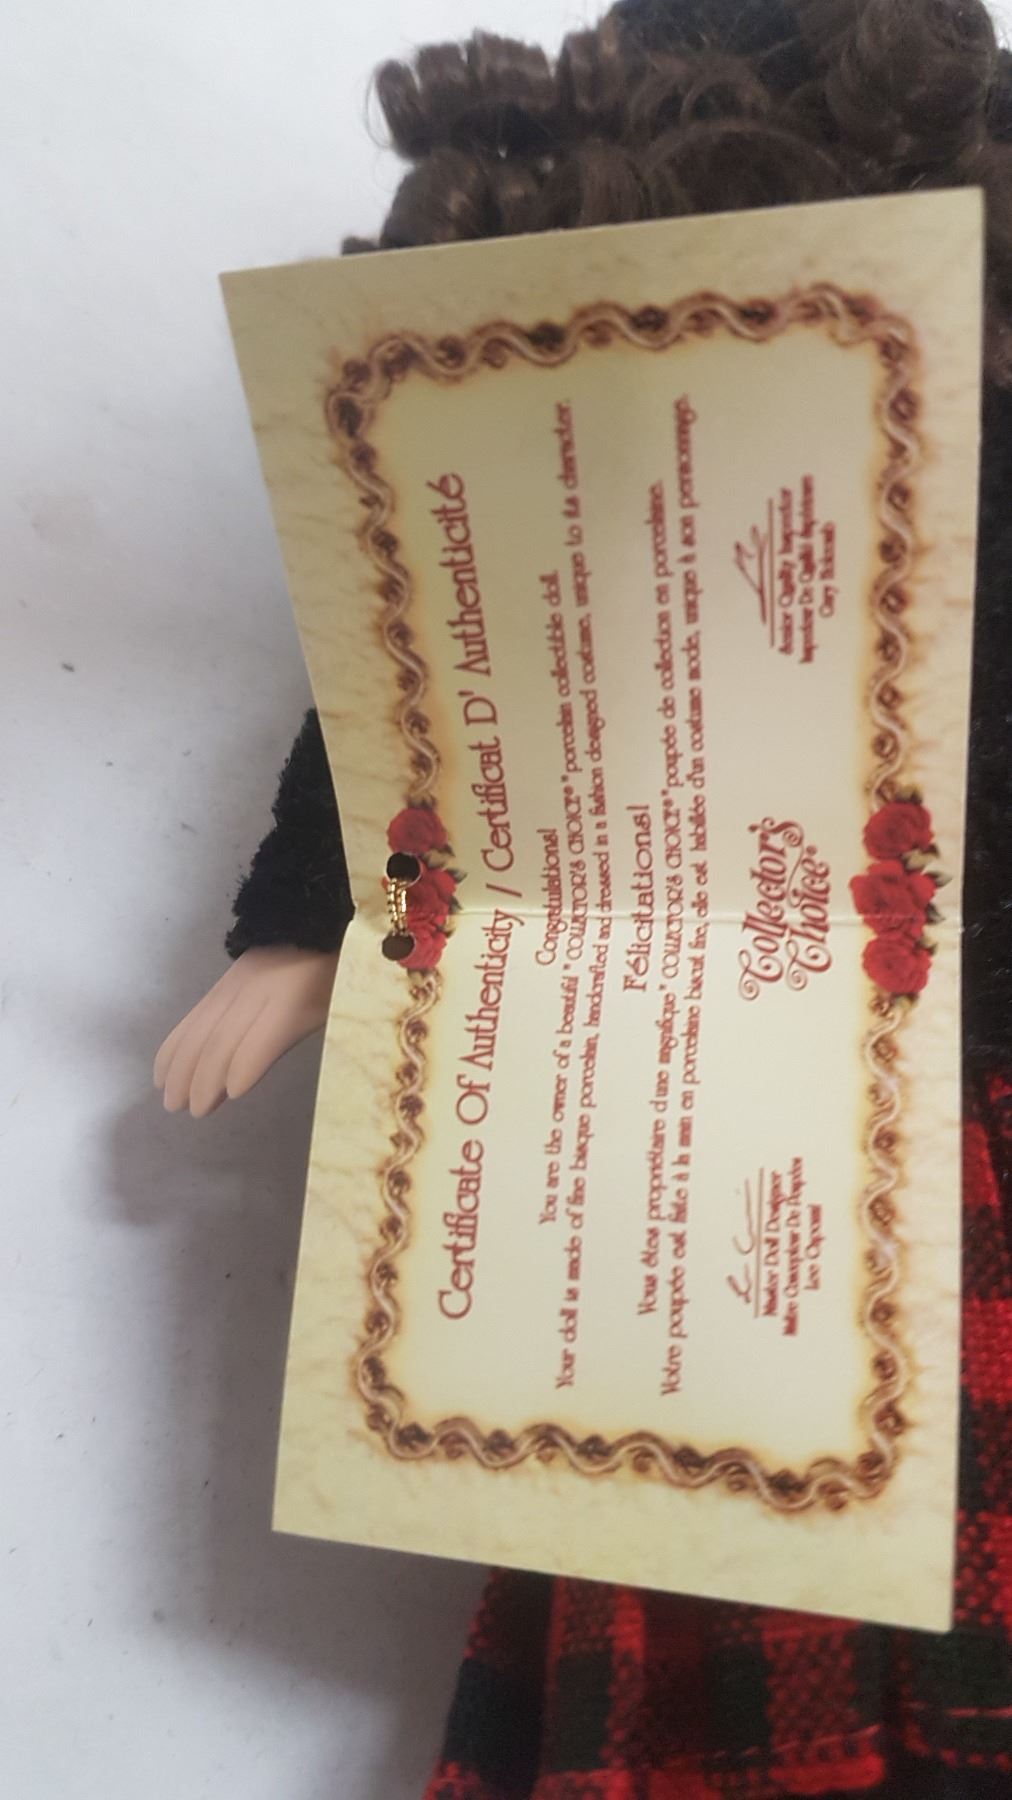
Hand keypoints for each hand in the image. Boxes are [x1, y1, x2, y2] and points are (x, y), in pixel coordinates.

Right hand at [154, 946, 338, 1116]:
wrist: (308, 926)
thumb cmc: (331, 979)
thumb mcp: (333, 1008)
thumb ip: (307, 1038)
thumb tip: (271, 1071)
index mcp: (291, 1002)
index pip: (263, 1037)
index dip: (246, 1064)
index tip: (230, 1093)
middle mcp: (255, 994)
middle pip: (223, 1036)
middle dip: (204, 1075)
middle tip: (191, 1110)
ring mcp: (232, 988)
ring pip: (200, 1029)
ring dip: (182, 1066)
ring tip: (171, 1099)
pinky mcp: (219, 987)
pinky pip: (191, 1018)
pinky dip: (174, 1046)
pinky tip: (163, 1070)